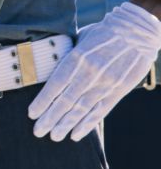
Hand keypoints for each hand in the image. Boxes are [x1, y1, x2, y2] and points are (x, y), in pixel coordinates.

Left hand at [28, 2, 160, 140]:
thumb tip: (47, 63)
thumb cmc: (103, 32)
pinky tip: (76, 134)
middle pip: (66, 101)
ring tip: (54, 136)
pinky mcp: (119, 90)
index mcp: (78, 58)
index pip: (55, 85)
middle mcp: (90, 74)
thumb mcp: (80, 38)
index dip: (43, 101)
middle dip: (50, 118)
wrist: (137, 32)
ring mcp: (106, 84)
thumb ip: (67, 54)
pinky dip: (87, 124)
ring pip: (82, 109)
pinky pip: (100, 110)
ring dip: (66, 125)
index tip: (32, 113)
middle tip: (38, 131)